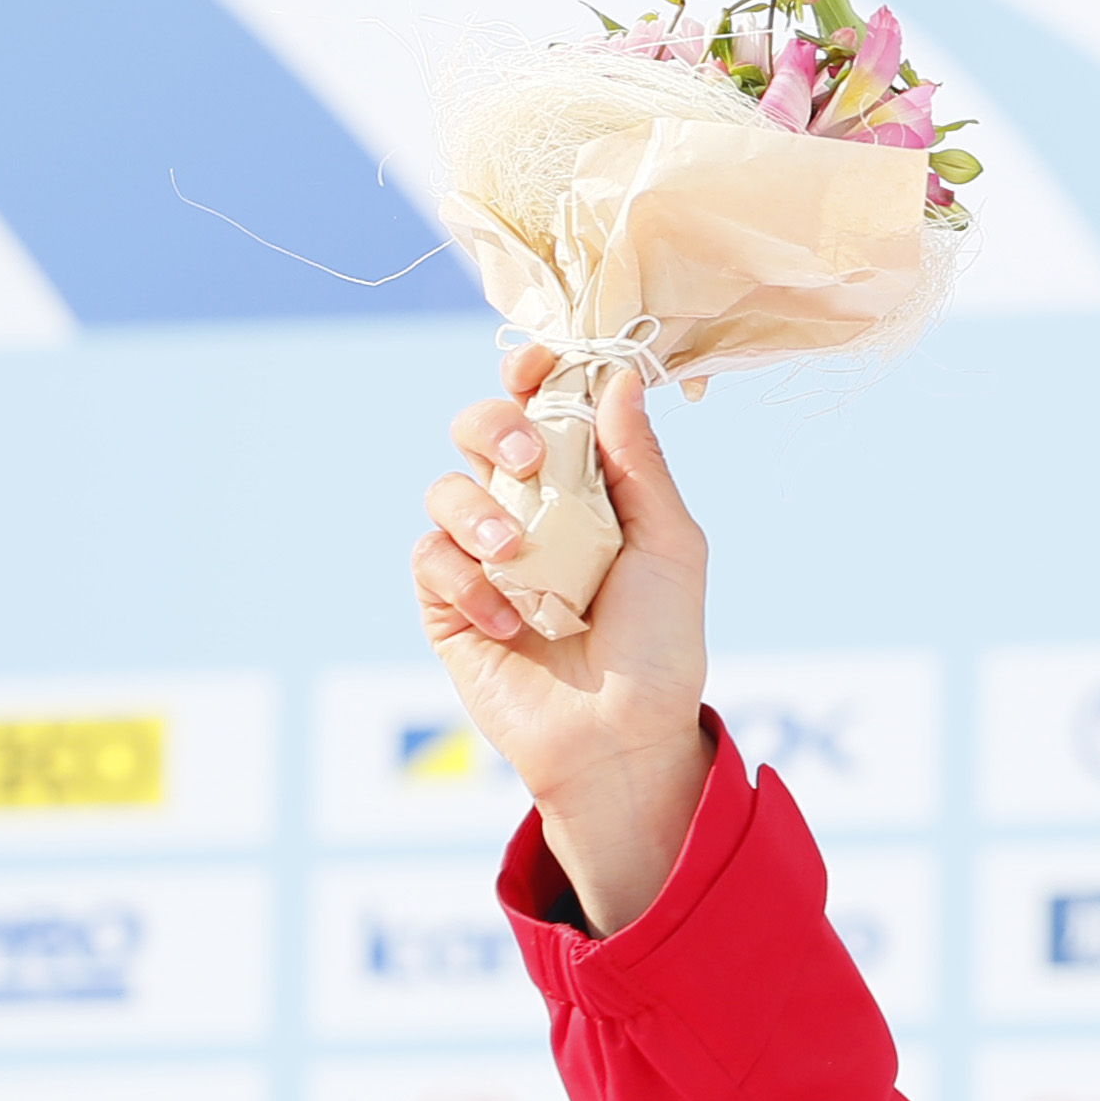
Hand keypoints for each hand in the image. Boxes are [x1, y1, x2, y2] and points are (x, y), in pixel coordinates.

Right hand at [411, 349, 713, 931]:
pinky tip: (511, 624)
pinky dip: (467, 582)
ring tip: (516, 556)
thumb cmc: (660, 646)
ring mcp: (483, 554)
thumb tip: (617, 378)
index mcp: (586, 488)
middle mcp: (529, 510)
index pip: (545, 408)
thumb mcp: (670, 546)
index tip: (540, 363)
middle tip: (532, 462)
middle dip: (495, 426)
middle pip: (479, 428)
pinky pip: (429, 557)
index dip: (534, 374)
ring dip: (478, 511)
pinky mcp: (447, 602)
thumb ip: (639, 464)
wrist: (622, 737)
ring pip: (446, 487)